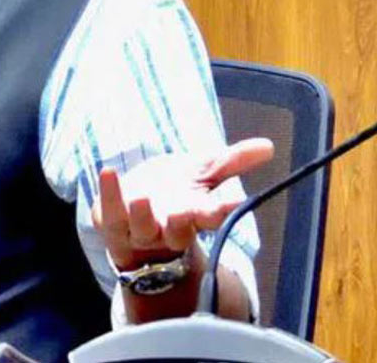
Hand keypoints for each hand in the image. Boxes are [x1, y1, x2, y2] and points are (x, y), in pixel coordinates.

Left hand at [92, 138, 273, 270]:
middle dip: (181, 224)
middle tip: (184, 213)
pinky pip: (108, 211)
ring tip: (141, 198)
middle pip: (178, 231)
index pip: (213, 216)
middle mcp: (167, 227)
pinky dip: (108, 193)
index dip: (224, 210)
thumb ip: (232, 161)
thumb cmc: (175, 193)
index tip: (237, 202)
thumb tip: (268, 146)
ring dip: (142, 214)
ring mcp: (138, 229)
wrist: (133, 214)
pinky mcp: (111, 222)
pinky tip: (108, 172)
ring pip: (142, 226)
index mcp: (194, 216)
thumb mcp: (202, 173)